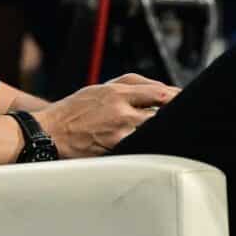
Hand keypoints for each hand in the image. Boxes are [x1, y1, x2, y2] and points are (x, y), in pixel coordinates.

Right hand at [35, 74, 179, 157]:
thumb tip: (158, 92)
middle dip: (174, 114)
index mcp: (115, 91)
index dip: (177, 97)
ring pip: (154, 129)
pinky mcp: (116, 148)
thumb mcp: (97, 90)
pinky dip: (149, 144)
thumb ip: (126, 87)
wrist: (48, 133)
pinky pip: (141, 145)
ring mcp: (120, 130)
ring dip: (162, 130)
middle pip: (162, 111)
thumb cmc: (72, 112)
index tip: (187, 101)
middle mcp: (120, 108)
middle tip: (187, 119)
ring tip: (171, 133)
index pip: (158, 92)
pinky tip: (154, 146)